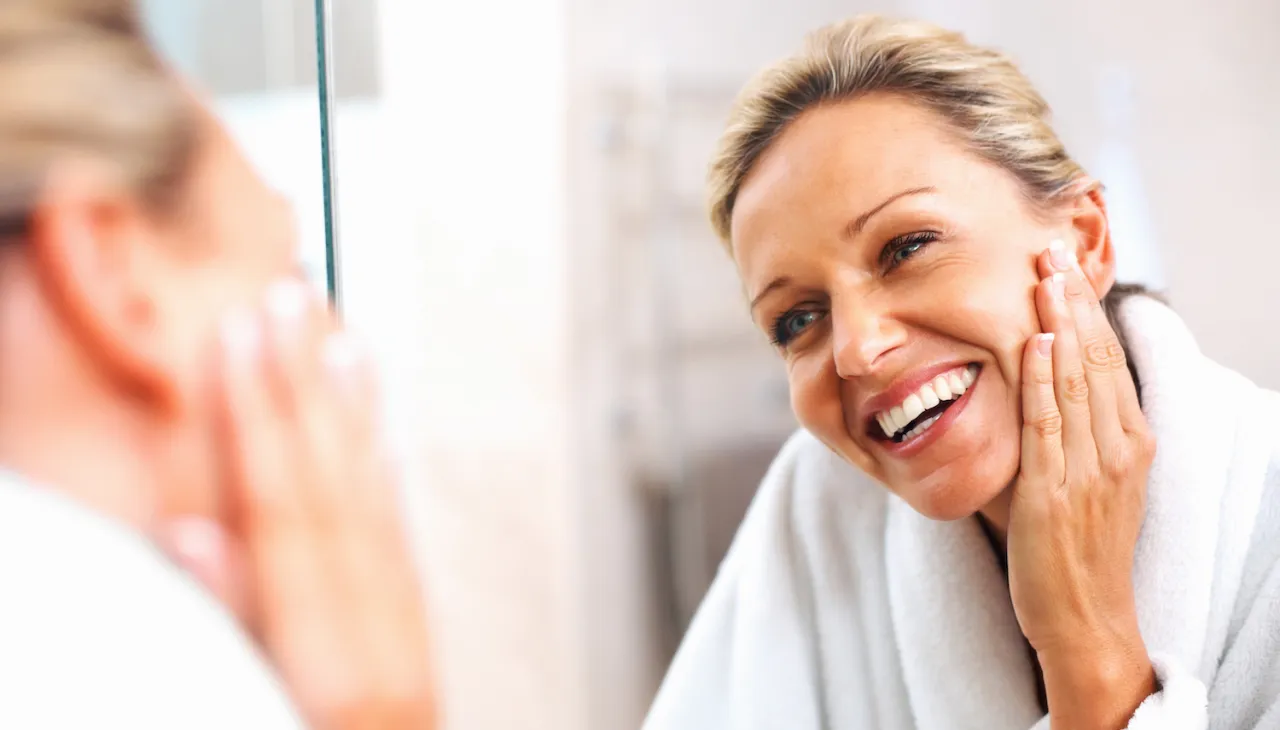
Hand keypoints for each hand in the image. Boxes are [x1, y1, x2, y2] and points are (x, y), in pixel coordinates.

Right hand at [168, 280, 435, 729]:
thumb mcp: (245, 707)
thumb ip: (223, 627)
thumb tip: (190, 532)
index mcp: (326, 658)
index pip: (283, 509)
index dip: (258, 414)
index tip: (240, 334)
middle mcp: (375, 635)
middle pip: (334, 488)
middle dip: (305, 387)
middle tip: (289, 297)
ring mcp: (403, 637)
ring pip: (376, 502)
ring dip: (353, 414)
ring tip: (342, 337)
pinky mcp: (413, 644)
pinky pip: (399, 539)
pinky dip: (383, 474)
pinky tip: (375, 432)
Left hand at [1007, 242, 1156, 727]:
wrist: (1086, 619)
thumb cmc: (1077, 551)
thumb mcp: (1088, 481)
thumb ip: (1072, 433)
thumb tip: (1043, 381)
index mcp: (1129, 444)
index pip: (1108, 361)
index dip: (1087, 312)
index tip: (1065, 269)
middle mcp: (1118, 450)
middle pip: (1096, 359)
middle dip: (1074, 302)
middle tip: (1052, 250)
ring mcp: (1090, 471)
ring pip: (1077, 382)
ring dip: (1061, 323)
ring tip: (1046, 275)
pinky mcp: (1056, 494)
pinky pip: (1050, 425)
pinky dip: (1046, 381)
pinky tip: (1040, 342)